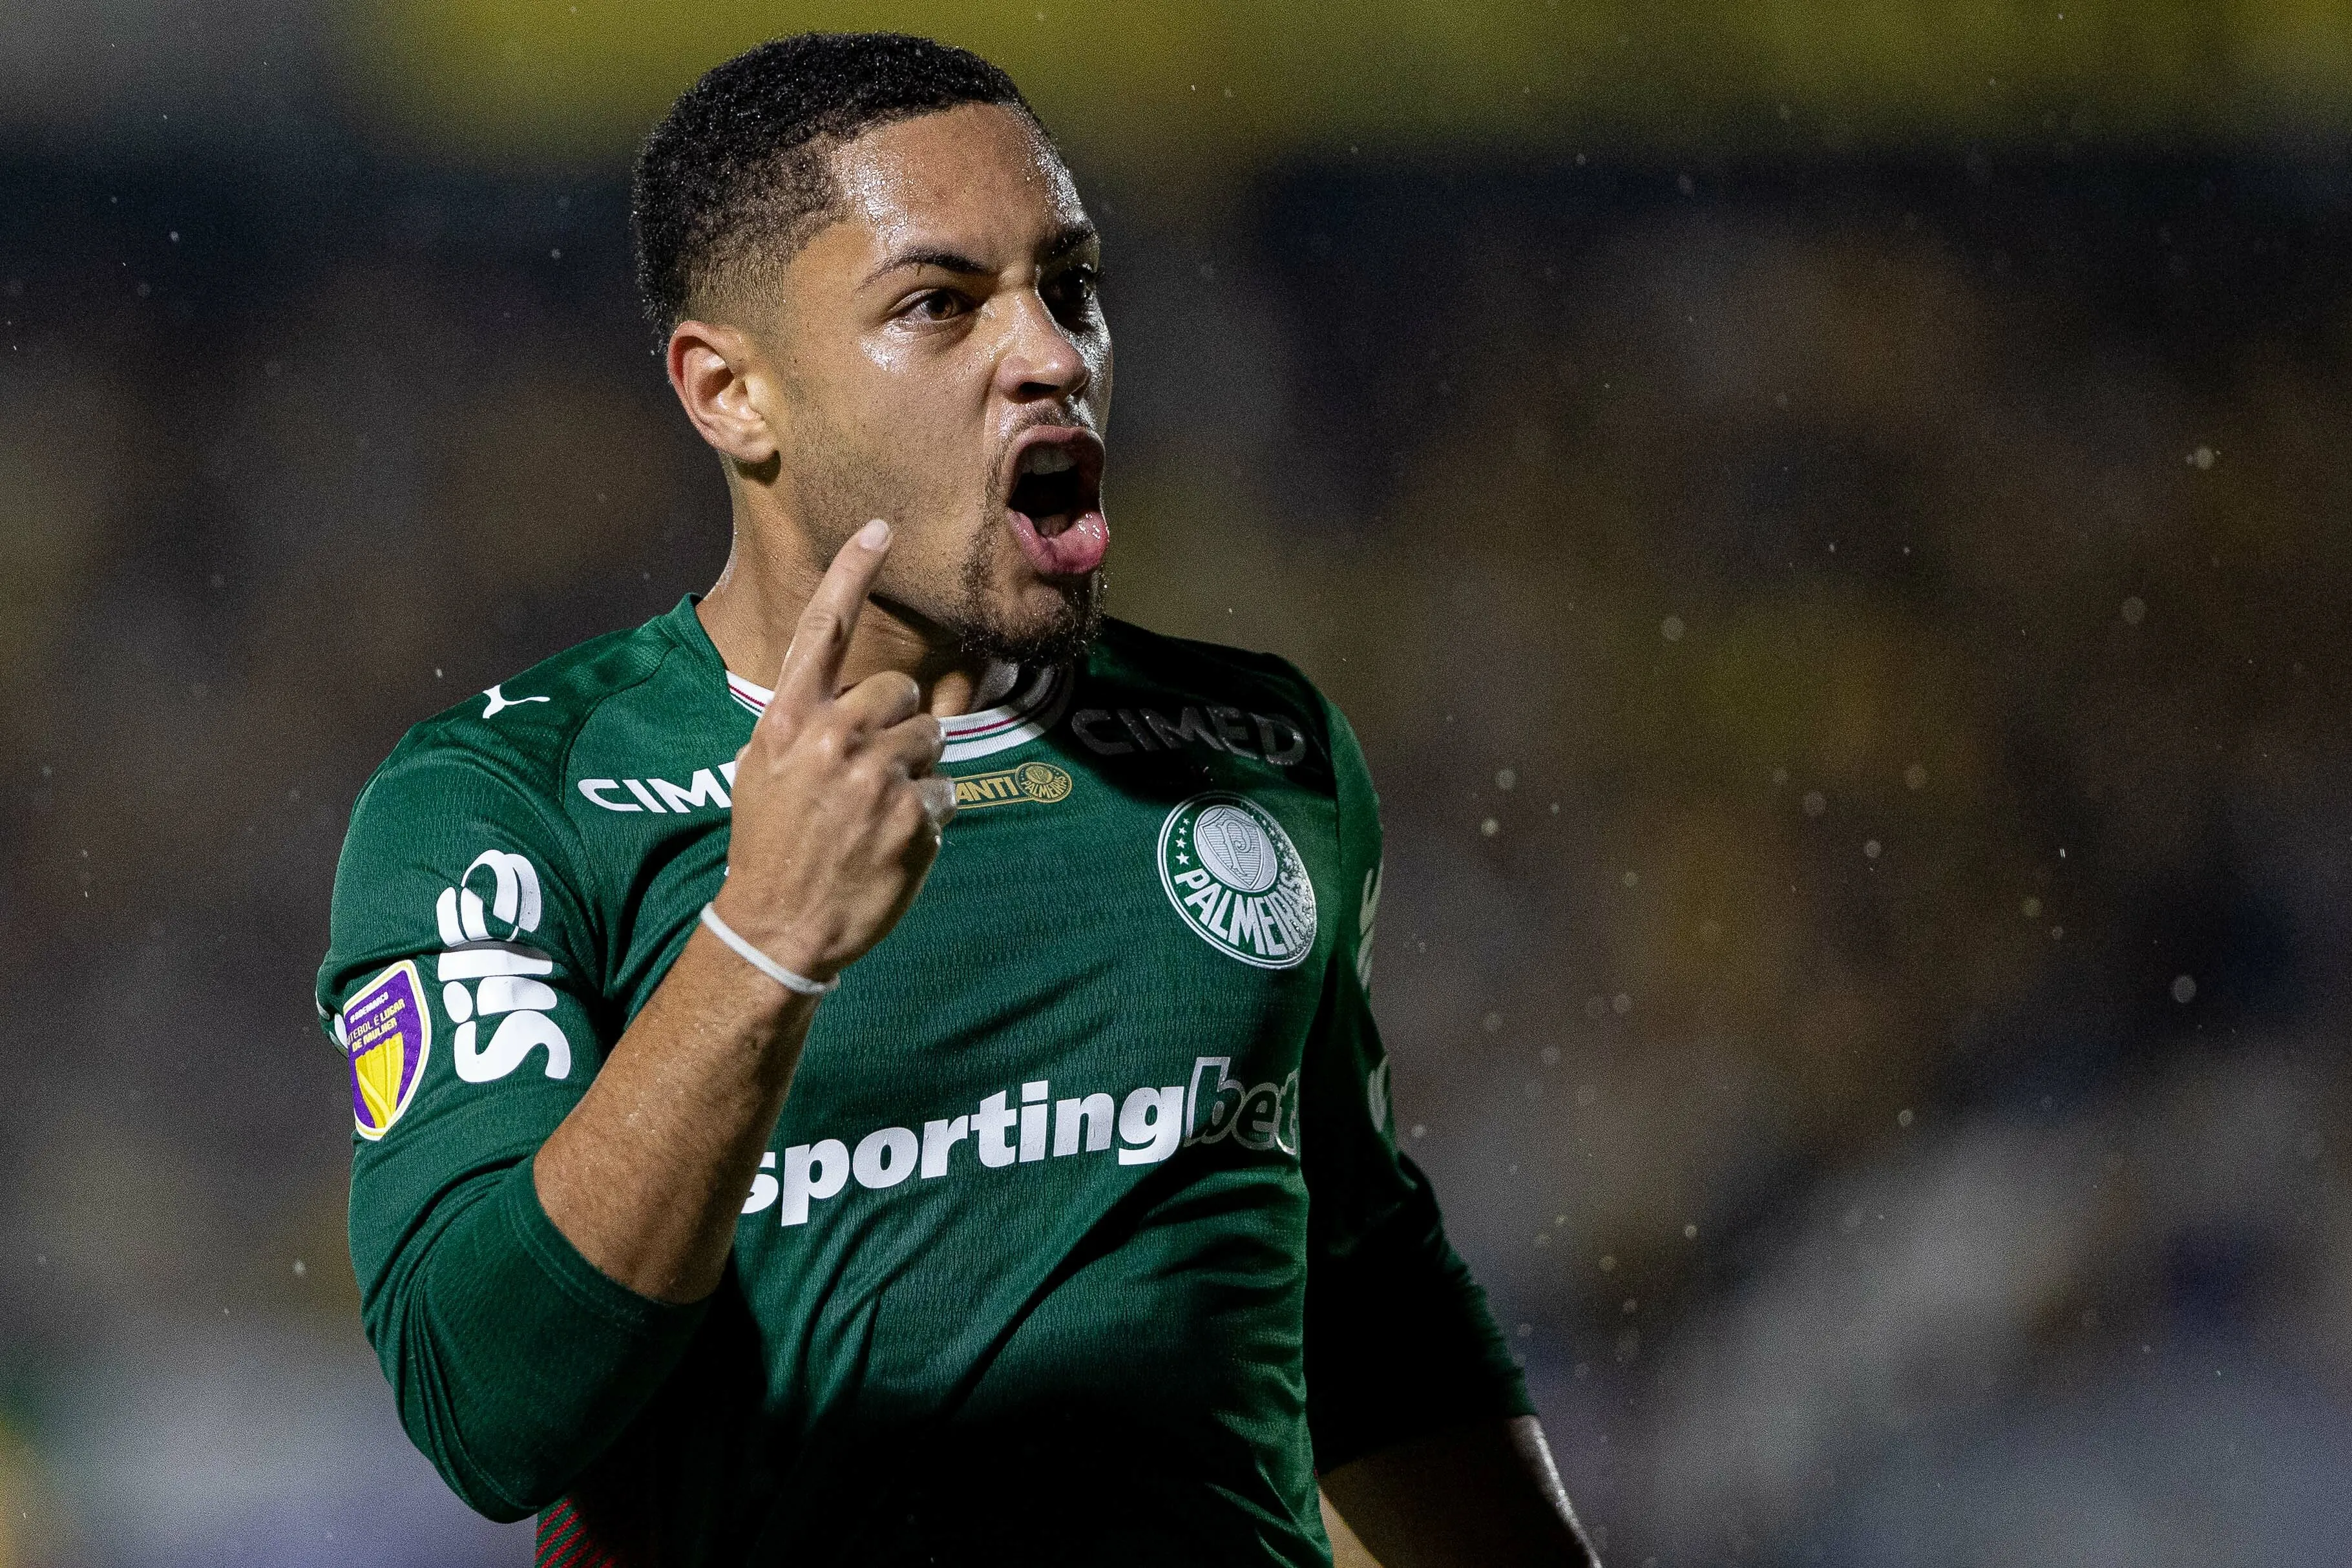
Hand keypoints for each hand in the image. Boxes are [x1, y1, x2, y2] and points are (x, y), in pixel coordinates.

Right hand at [711, 519, 954, 983]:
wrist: (778, 927)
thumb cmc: (772, 846)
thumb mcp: (763, 770)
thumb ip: (806, 723)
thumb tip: (851, 699)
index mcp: (787, 719)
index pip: (823, 628)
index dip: (852, 572)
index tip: (882, 527)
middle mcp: (832, 737)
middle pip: (901, 692)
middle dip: (899, 726)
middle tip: (871, 774)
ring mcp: (876, 776)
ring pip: (932, 740)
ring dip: (916, 772)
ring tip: (877, 814)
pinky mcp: (914, 816)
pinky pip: (946, 790)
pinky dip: (929, 815)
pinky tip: (893, 843)